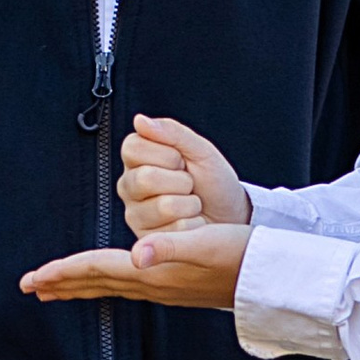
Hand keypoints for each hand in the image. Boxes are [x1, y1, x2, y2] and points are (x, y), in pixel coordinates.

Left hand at [21, 222, 249, 310]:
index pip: (96, 269)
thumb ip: (170, 248)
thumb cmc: (243, 255)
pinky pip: (128, 288)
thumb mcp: (207, 243)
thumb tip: (137, 255)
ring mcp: (164, 290)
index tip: (31, 279)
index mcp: (153, 271)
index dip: (62, 272)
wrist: (274, 280)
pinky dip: (107, 284)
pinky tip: (111, 281)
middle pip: (96, 283)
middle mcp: (154, 284)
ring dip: (81, 285)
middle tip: (30, 287)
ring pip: (110, 287)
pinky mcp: (176, 289)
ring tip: (58, 287)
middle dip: (62, 284)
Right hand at [120, 113, 250, 238]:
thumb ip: (172, 132)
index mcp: (137, 159)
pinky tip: (190, 222)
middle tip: (188, 183)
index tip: (181, 160)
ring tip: (190, 202)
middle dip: (182, 180)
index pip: (134, 148)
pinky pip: (173, 231)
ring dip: (189, 204)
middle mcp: (130, 186)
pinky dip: (193, 225)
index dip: (167, 154)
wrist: (230, 215)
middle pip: (146, 178)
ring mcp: (135, 214)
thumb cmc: (213, 181)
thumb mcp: (200, 150)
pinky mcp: (146, 240)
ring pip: (163, 206)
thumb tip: (140, 120)